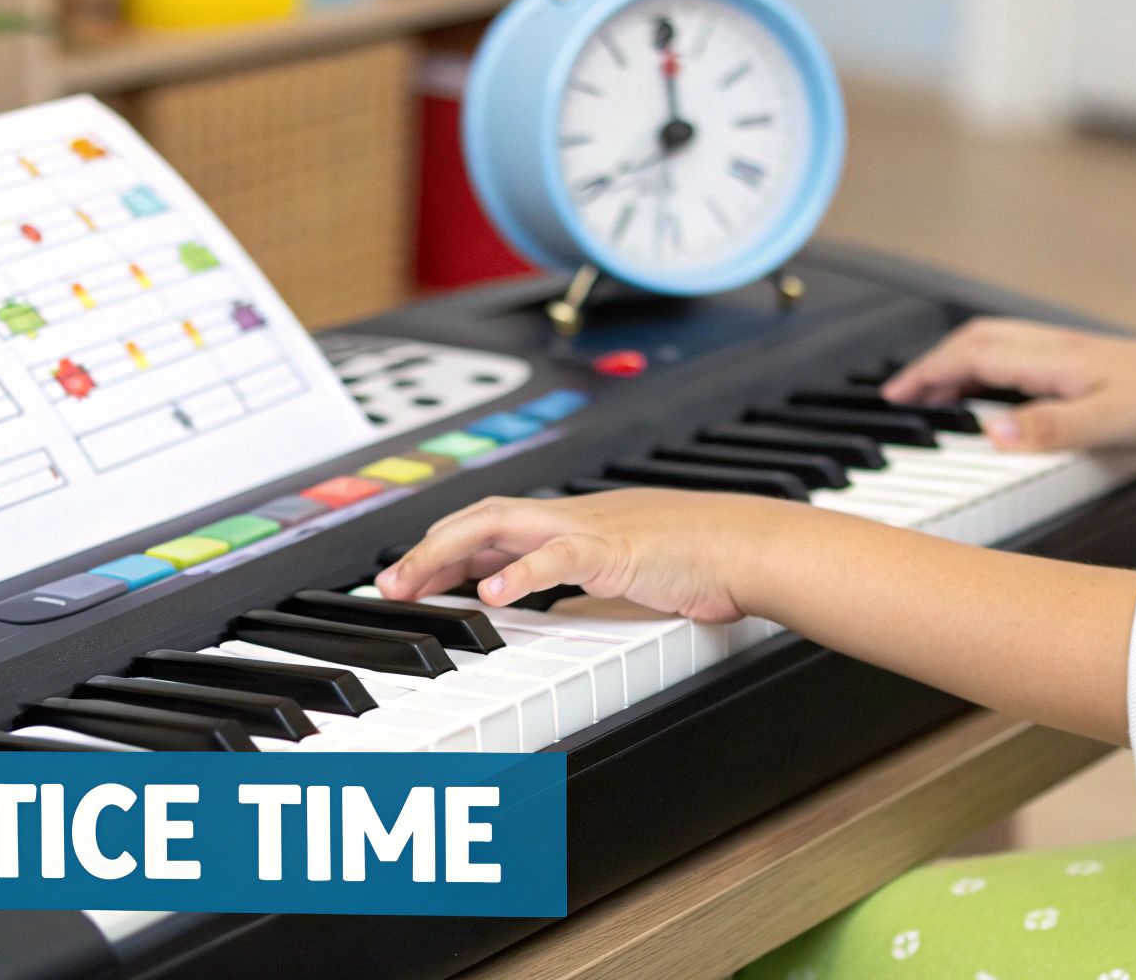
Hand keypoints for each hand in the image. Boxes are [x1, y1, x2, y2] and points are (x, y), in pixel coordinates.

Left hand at [375, 489, 779, 621]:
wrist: (749, 547)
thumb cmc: (699, 563)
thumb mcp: (622, 580)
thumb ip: (581, 592)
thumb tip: (550, 618)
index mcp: (569, 524)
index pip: (488, 530)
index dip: (441, 551)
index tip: (406, 580)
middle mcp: (569, 518)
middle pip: (478, 521)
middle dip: (426, 551)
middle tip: (386, 587)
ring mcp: (588, 529)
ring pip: (499, 526)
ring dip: (447, 554)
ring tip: (411, 585)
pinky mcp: (613, 549)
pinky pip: (556, 556)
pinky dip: (518, 573)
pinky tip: (487, 594)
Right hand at [881, 318, 1135, 452]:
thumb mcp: (1108, 426)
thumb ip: (1046, 431)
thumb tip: (989, 434)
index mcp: (1052, 360)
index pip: (970, 355)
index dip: (926, 374)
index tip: (894, 395)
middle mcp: (1057, 348)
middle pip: (977, 341)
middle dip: (932, 364)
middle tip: (903, 392)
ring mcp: (1072, 352)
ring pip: (998, 343)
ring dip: (959, 362)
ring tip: (938, 389)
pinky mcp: (1089, 361)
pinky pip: (1021, 353)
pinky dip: (990, 366)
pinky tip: (999, 390)